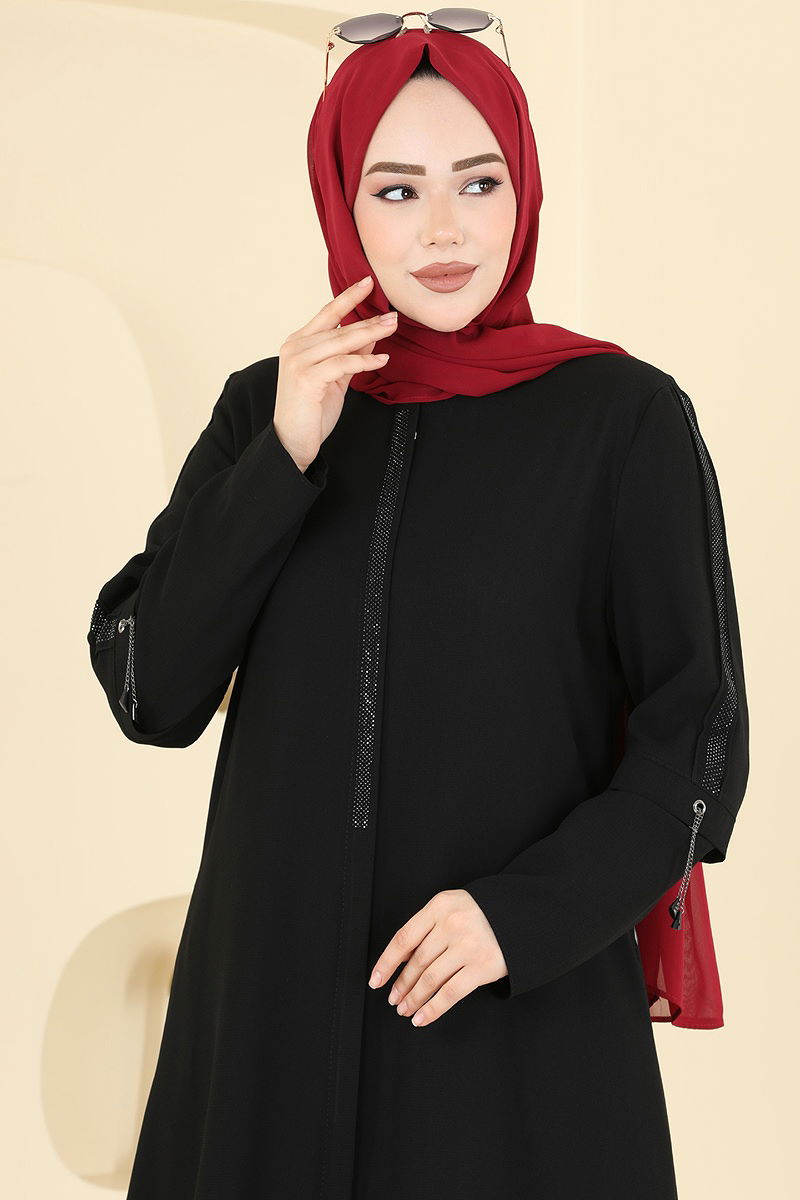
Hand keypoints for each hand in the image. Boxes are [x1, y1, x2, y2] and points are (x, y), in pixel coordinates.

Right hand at [274, 273, 396, 471]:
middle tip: (393, 314)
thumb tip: (369, 334)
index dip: (348, 297)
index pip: (327, 313)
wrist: (291, 441)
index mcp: (299, 343)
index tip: (368, 282)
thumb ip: (349, 355)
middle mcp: (295, 347)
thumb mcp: (335, 378)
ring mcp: (298, 362)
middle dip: (368, 319)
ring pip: (340, 342)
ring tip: (391, 328)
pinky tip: (381, 359)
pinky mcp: (306, 378)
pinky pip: (341, 364)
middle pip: (338, 327)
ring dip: (369, 334)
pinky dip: (364, 361)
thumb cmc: (311, 411)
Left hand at [367, 889, 507, 1026]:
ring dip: (414, 999)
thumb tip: (400, 959)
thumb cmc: (483, 913)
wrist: (524, 916)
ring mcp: (468, 946)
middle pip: (417, 962)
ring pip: (430, 979)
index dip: (387, 963)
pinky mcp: (483, 966)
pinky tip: (423, 1017)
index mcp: (439, 906)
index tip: (376, 980)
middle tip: (394, 1000)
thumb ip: (429, 926)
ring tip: (405, 1010)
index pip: (404, 938)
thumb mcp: (453, 906)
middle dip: (401, 985)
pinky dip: (433, 1008)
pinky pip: (451, 993)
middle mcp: (452, 924)